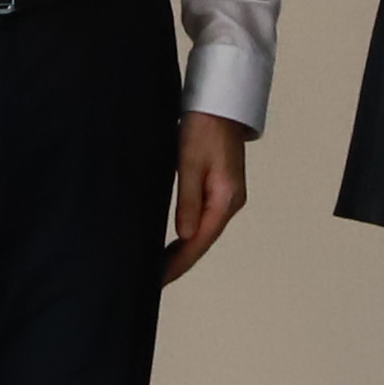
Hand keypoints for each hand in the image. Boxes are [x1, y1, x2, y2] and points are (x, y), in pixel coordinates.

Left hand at [162, 113, 251, 283]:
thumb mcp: (189, 163)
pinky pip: (205, 220)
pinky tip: (176, 241)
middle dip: (179, 262)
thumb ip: (187, 201)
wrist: (220, 104)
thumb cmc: (204, 128)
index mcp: (226, 199)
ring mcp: (228, 197)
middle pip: (203, 242)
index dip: (178, 264)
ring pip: (204, 233)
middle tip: (152, 280)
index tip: (157, 279)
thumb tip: (184, 236)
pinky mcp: (221, 190)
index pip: (198, 242)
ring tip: (160, 266)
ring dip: (183, 250)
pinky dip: (189, 234)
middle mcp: (231, 203)